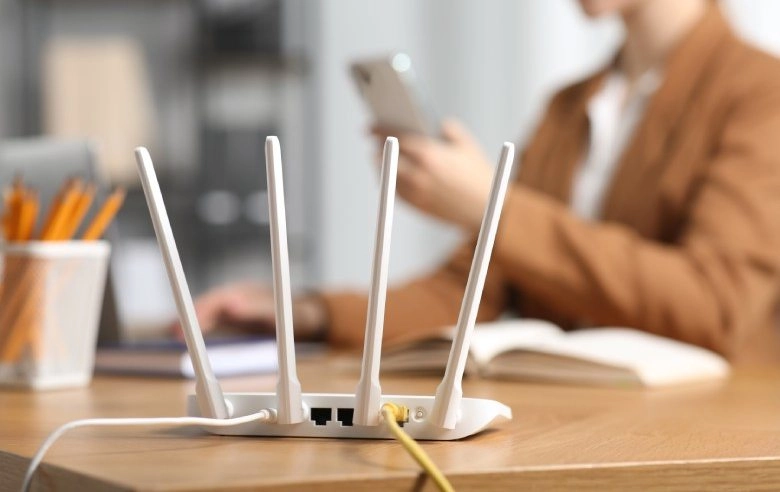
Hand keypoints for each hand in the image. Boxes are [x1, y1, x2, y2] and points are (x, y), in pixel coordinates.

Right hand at [169, 282, 327, 340]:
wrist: (308, 315)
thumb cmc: (298, 312)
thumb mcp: (282, 311)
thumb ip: (257, 307)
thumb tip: (232, 305)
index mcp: (247, 292)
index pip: (219, 299)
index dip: (202, 308)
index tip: (190, 319)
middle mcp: (237, 297)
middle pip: (209, 305)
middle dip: (191, 317)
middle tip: (174, 333)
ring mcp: (234, 307)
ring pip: (208, 313)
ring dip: (191, 323)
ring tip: (173, 335)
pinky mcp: (234, 318)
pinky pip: (212, 321)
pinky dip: (198, 328)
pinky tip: (181, 336)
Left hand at [372, 119, 494, 231]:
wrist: (485, 209)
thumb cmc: (478, 174)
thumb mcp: (466, 145)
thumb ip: (447, 129)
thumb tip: (432, 123)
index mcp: (429, 153)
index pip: (394, 136)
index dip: (379, 130)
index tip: (371, 126)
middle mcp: (418, 173)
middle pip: (386, 157)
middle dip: (379, 147)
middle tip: (375, 140)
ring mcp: (416, 192)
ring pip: (387, 176)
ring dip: (382, 165)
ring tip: (380, 156)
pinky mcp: (416, 206)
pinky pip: (394, 192)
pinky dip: (390, 181)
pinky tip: (391, 174)